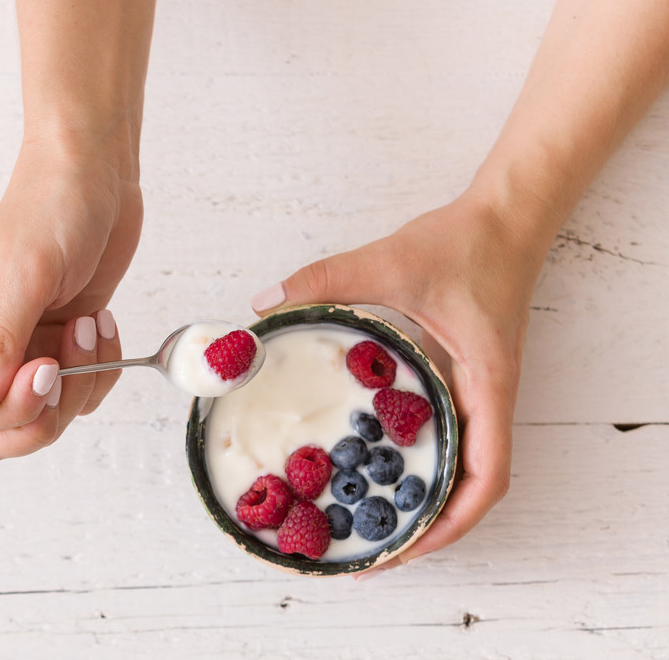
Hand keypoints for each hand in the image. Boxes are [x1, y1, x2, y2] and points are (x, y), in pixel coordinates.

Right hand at [0, 139, 142, 461]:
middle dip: (43, 412)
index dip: (8, 407)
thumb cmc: (52, 205)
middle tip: (66, 367)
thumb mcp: (26, 271)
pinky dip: (103, 368)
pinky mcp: (66, 344)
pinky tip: (101, 324)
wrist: (96, 179)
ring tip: (88, 325)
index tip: (45, 367)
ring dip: (82, 382)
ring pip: (49, 413)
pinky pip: (83, 389)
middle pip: (1, 428)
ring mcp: (30, 347)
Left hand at [252, 189, 544, 564]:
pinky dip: (425, 462)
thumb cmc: (467, 243)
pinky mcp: (466, 379)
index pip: (487, 478)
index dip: (449, 523)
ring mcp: (479, 393)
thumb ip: (326, 281)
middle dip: (429, 528)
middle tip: (373, 550)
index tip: (403, 548)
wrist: (506, 220)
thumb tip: (265, 307)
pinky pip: (452, 436)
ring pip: (464, 468)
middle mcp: (488, 400)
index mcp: (486, 385)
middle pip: (472, 489)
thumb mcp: (390, 262)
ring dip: (428, 502)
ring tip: (374, 523)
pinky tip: (380, 461)